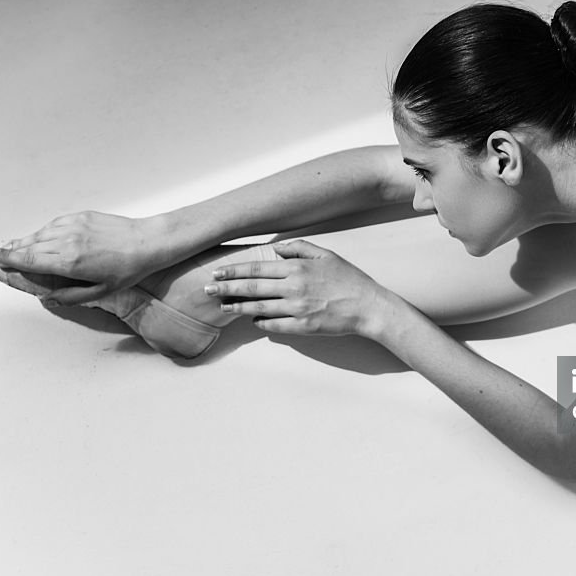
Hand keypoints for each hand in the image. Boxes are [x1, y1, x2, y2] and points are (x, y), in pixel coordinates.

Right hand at [0, 211, 164, 304]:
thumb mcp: (101, 291)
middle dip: (12, 250)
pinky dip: (45, 231)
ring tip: (15, 246)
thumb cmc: (128, 269)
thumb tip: (48, 298)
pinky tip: (42, 237)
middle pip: (30, 245)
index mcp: (69, 262)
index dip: (9, 258)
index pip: (30, 260)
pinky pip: (55, 224)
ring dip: (26, 240)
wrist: (148, 242)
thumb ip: (71, 296)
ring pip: (40, 233)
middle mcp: (67, 241)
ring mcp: (74, 226)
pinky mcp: (81, 216)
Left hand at [206, 240, 402, 337]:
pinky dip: (261, 322)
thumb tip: (277, 248)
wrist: (368, 306)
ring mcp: (297, 308)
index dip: (234, 271)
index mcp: (297, 268)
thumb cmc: (349, 279)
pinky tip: (252, 320)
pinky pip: (275, 325)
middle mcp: (293, 287)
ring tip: (222, 307)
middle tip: (207, 290)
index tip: (218, 273)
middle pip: (252, 287)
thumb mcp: (326, 255)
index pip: (257, 268)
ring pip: (258, 308)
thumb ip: (299, 248)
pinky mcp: (303, 327)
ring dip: (237, 308)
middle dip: (226, 288)